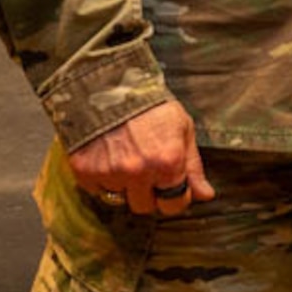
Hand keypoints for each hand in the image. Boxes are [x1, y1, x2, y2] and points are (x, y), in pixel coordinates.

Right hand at [68, 100, 213, 216]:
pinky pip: (97, 191)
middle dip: (149, 194)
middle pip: (145, 207)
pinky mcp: (85, 172)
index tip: (172, 188)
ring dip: (125, 185)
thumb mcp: (183, 128)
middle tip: (147, 170)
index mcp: (168, 162)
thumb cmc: (151, 104)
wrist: (108, 85)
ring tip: (127, 157)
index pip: (174, 204)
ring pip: (120, 199)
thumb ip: (193, 166)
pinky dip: (103, 179)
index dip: (175, 197)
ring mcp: (110, 174)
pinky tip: (109, 156)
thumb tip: (205, 195)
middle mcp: (138, 172)